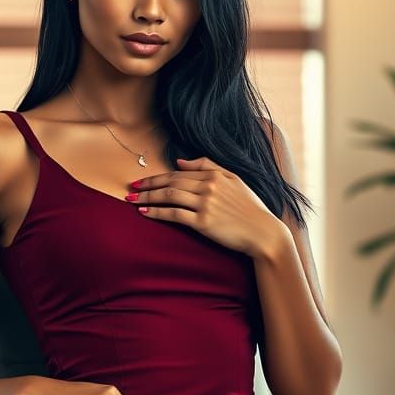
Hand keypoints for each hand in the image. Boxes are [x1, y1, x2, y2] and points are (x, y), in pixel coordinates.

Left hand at [125, 157, 281, 256]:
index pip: (178, 174)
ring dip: (147, 198)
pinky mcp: (203, 222)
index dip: (156, 177)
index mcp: (214, 175)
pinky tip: (145, 213)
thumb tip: (179, 162)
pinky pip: (174, 215)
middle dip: (147, 186)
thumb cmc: (250, 208)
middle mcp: (208, 187)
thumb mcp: (234, 179)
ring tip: (132, 202)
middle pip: (170, 183)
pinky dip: (157, 213)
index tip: (141, 181)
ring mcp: (205, 204)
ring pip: (168, 196)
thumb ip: (208, 166)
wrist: (263, 232)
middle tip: (131, 190)